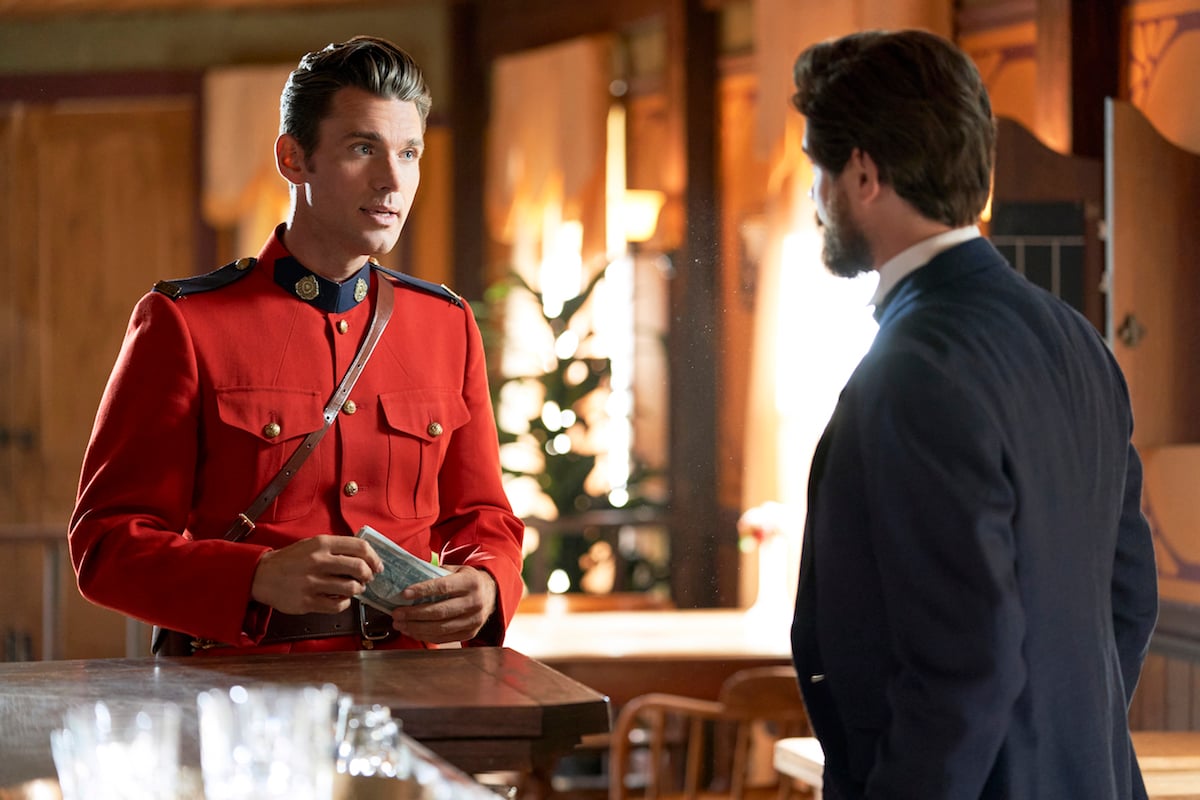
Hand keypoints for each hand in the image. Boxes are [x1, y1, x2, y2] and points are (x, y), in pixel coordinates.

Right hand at [251, 535, 383, 614]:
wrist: (262, 575)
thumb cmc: (290, 560)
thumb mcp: (312, 544)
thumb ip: (336, 547)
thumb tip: (364, 554)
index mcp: (321, 544)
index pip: (359, 547)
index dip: (374, 557)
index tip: (377, 565)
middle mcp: (318, 561)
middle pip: (359, 568)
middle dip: (369, 575)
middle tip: (367, 578)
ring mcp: (313, 582)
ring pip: (351, 588)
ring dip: (358, 589)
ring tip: (354, 588)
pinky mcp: (308, 601)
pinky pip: (338, 605)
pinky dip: (345, 603)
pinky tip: (341, 599)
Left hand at [387, 565, 497, 643]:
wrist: (491, 593)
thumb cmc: (468, 580)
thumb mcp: (457, 570)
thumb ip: (437, 574)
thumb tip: (408, 579)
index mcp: (470, 582)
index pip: (443, 587)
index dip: (422, 591)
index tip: (404, 594)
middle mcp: (474, 602)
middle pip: (440, 611)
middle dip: (414, 614)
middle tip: (396, 613)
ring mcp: (474, 620)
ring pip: (440, 628)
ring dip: (416, 627)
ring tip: (400, 624)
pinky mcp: (470, 633)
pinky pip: (444, 637)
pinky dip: (425, 636)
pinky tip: (412, 631)